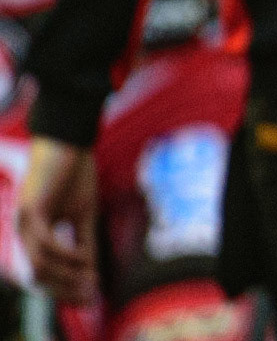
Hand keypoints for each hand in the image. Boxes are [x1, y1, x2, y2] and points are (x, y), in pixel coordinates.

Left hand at [19, 137, 97, 303]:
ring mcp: (23, 222)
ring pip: (38, 264)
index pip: (41, 272)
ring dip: (66, 276)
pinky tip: (85, 257)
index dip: (63, 289)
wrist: (69, 141)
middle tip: (90, 295)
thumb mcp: (83, 215)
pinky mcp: (31, 210)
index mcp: (31, 234)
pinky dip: (67, 255)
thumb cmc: (75, 173)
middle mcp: (22, 231)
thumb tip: (91, 271)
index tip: (89, 297)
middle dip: (64, 290)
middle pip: (37, 275)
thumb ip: (82, 243)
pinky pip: (46, 244)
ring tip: (91, 277)